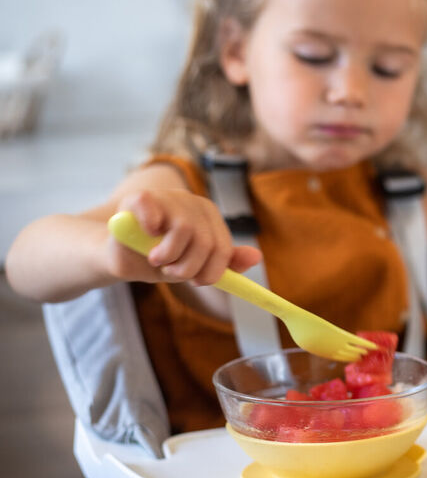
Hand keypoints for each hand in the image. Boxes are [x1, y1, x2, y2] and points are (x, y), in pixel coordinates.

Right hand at [105, 189, 260, 284]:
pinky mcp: (140, 198)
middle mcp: (192, 203)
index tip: (195, 280)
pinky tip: (144, 235)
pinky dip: (149, 231)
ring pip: (184, 230)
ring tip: (156, 258)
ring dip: (168, 255)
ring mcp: (167, 197)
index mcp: (209, 217)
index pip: (223, 248)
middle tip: (170, 271)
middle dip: (187, 268)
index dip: (210, 271)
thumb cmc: (159, 257)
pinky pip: (153, 213)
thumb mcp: (194, 265)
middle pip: (206, 242)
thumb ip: (225, 262)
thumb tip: (256, 257)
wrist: (119, 253)